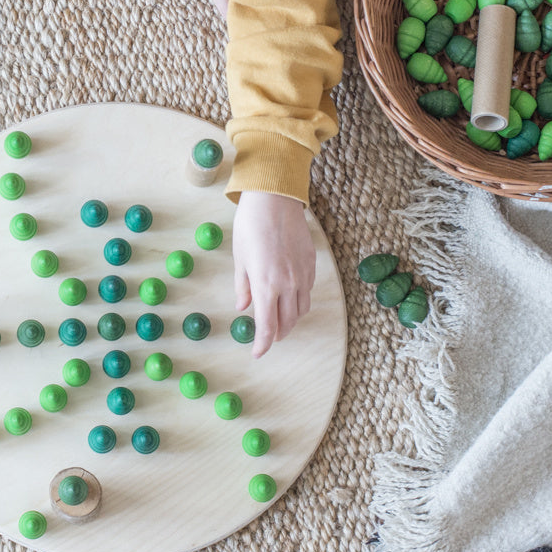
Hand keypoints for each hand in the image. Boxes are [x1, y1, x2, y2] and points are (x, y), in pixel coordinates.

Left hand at [232, 190, 315, 356]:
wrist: (274, 199)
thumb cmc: (251, 226)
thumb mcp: (240, 258)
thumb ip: (244, 286)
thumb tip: (244, 307)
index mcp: (266, 285)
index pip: (268, 326)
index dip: (263, 344)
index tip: (257, 353)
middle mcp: (288, 283)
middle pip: (287, 322)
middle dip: (277, 334)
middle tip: (268, 337)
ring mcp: (303, 274)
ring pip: (302, 309)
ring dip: (291, 320)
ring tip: (280, 320)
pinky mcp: (312, 263)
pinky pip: (308, 291)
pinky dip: (299, 301)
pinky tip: (290, 297)